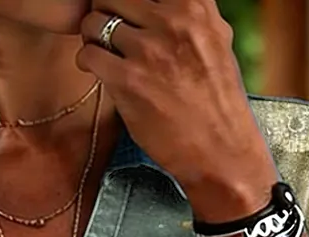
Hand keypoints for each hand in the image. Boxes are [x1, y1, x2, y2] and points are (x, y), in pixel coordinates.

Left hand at [77, 0, 278, 220]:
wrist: (221, 150)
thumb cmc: (218, 101)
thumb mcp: (216, 40)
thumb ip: (190, 15)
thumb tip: (162, 3)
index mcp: (195, 4)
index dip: (128, 1)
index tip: (127, 13)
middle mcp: (173, 19)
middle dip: (105, 11)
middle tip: (107, 31)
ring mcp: (150, 49)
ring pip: (95, 22)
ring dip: (92, 37)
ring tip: (101, 52)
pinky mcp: (130, 80)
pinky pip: (89, 54)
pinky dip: (87, 61)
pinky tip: (97, 70)